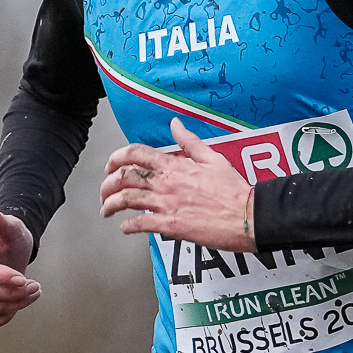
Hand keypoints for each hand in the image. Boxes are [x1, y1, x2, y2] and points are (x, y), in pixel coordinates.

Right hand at [0, 200, 39, 327]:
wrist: (11, 256)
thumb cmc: (11, 239)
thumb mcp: (11, 228)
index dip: (0, 276)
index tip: (23, 279)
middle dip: (11, 293)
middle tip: (36, 286)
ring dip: (13, 304)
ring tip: (34, 292)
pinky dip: (2, 318)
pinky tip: (19, 306)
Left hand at [100, 120, 255, 249]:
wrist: (248, 215)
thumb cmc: (234, 190)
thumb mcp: (213, 158)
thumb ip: (190, 142)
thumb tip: (175, 124)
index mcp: (175, 166)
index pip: (136, 154)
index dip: (117, 157)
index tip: (111, 165)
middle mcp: (167, 183)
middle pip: (124, 177)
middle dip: (108, 184)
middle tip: (104, 191)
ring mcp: (167, 205)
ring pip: (126, 200)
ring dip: (110, 204)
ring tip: (106, 209)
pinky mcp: (171, 226)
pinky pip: (141, 225)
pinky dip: (128, 227)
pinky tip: (125, 228)